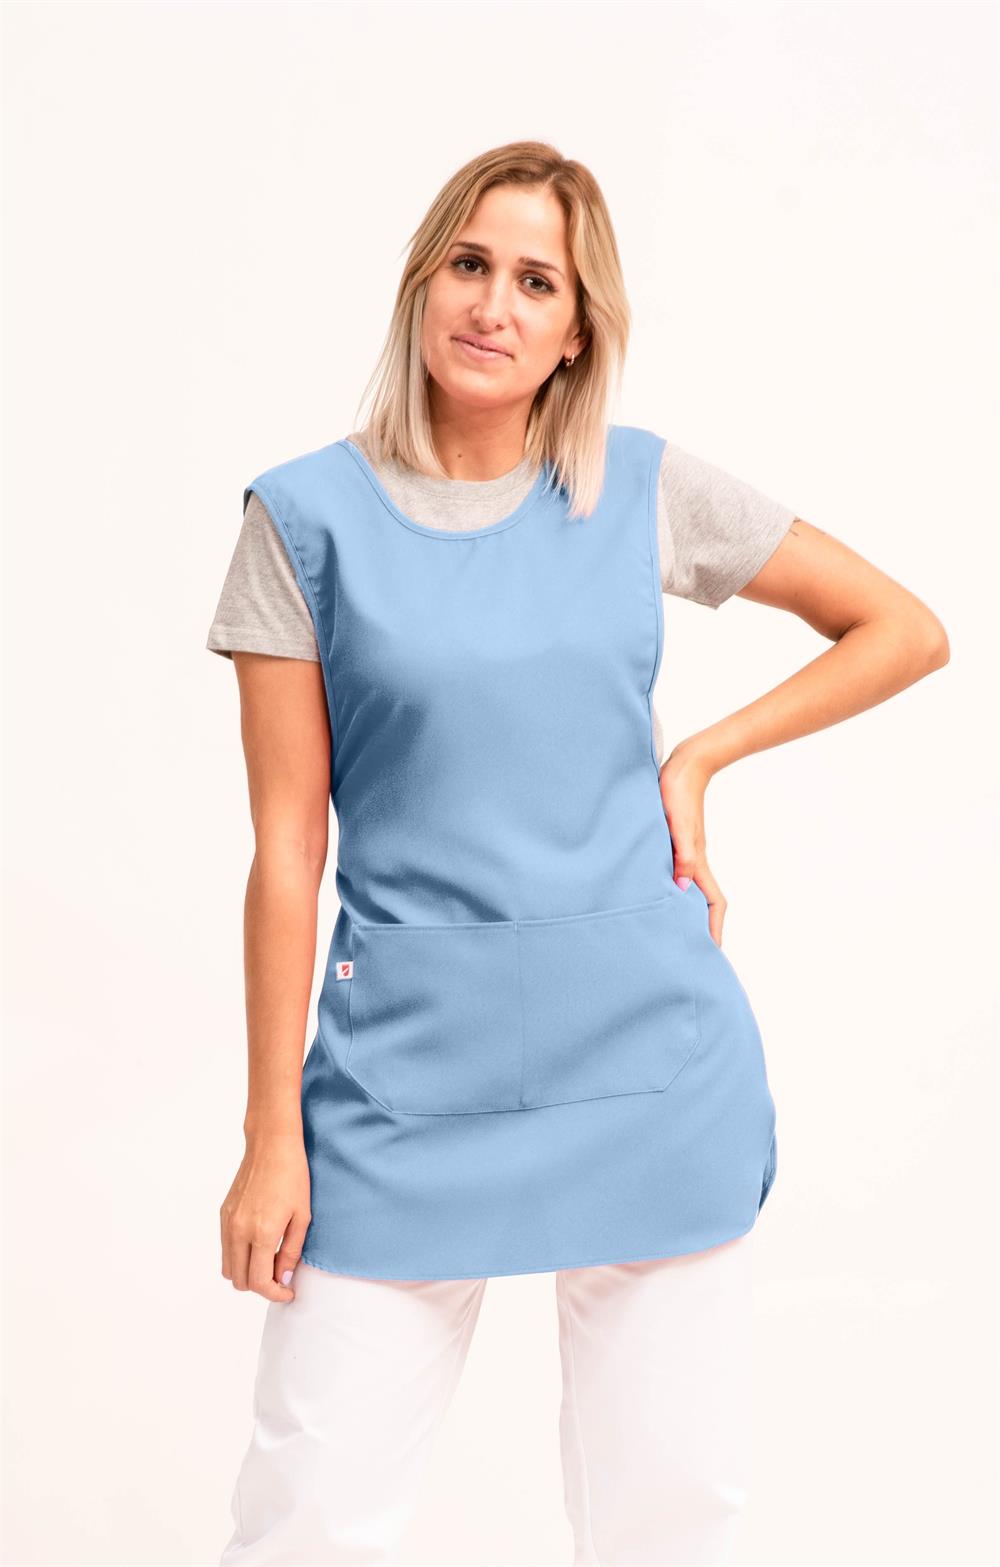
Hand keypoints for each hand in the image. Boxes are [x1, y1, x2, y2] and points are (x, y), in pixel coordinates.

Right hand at [220, 1129, 310, 1300]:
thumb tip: (282, 1279)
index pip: (259, 1282)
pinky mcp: (223, 1214)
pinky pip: (225, 1248)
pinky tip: (258, 1244)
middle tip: (279, 1276)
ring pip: (227, 1268)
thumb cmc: (293, 1177)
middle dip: (260, 1286)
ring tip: (268, 1260)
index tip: (288, 1292)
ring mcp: (227, 1222)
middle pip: (239, 1281)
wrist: (271, 1145)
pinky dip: (238, 1256)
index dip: (275, 1294)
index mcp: (262, 1232)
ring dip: (246, 1273)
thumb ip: (291, 1252)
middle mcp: (239, 1230)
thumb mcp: (302, 1216)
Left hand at [659, 741, 727, 947]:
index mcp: (697, 862)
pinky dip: (671, 891)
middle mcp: (693, 862)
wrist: (684, 765)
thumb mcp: (677, 825)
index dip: (714, 930)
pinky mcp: (674, 844)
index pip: (714, 905)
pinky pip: (676, 875)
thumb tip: (681, 888)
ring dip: (684, 912)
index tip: (711, 954)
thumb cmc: (678, 792)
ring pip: (689, 891)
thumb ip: (682, 855)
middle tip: (687, 953)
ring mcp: (684, 854)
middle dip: (699, 929)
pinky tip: (656, 894)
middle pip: (702, 904)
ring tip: (670, 933)